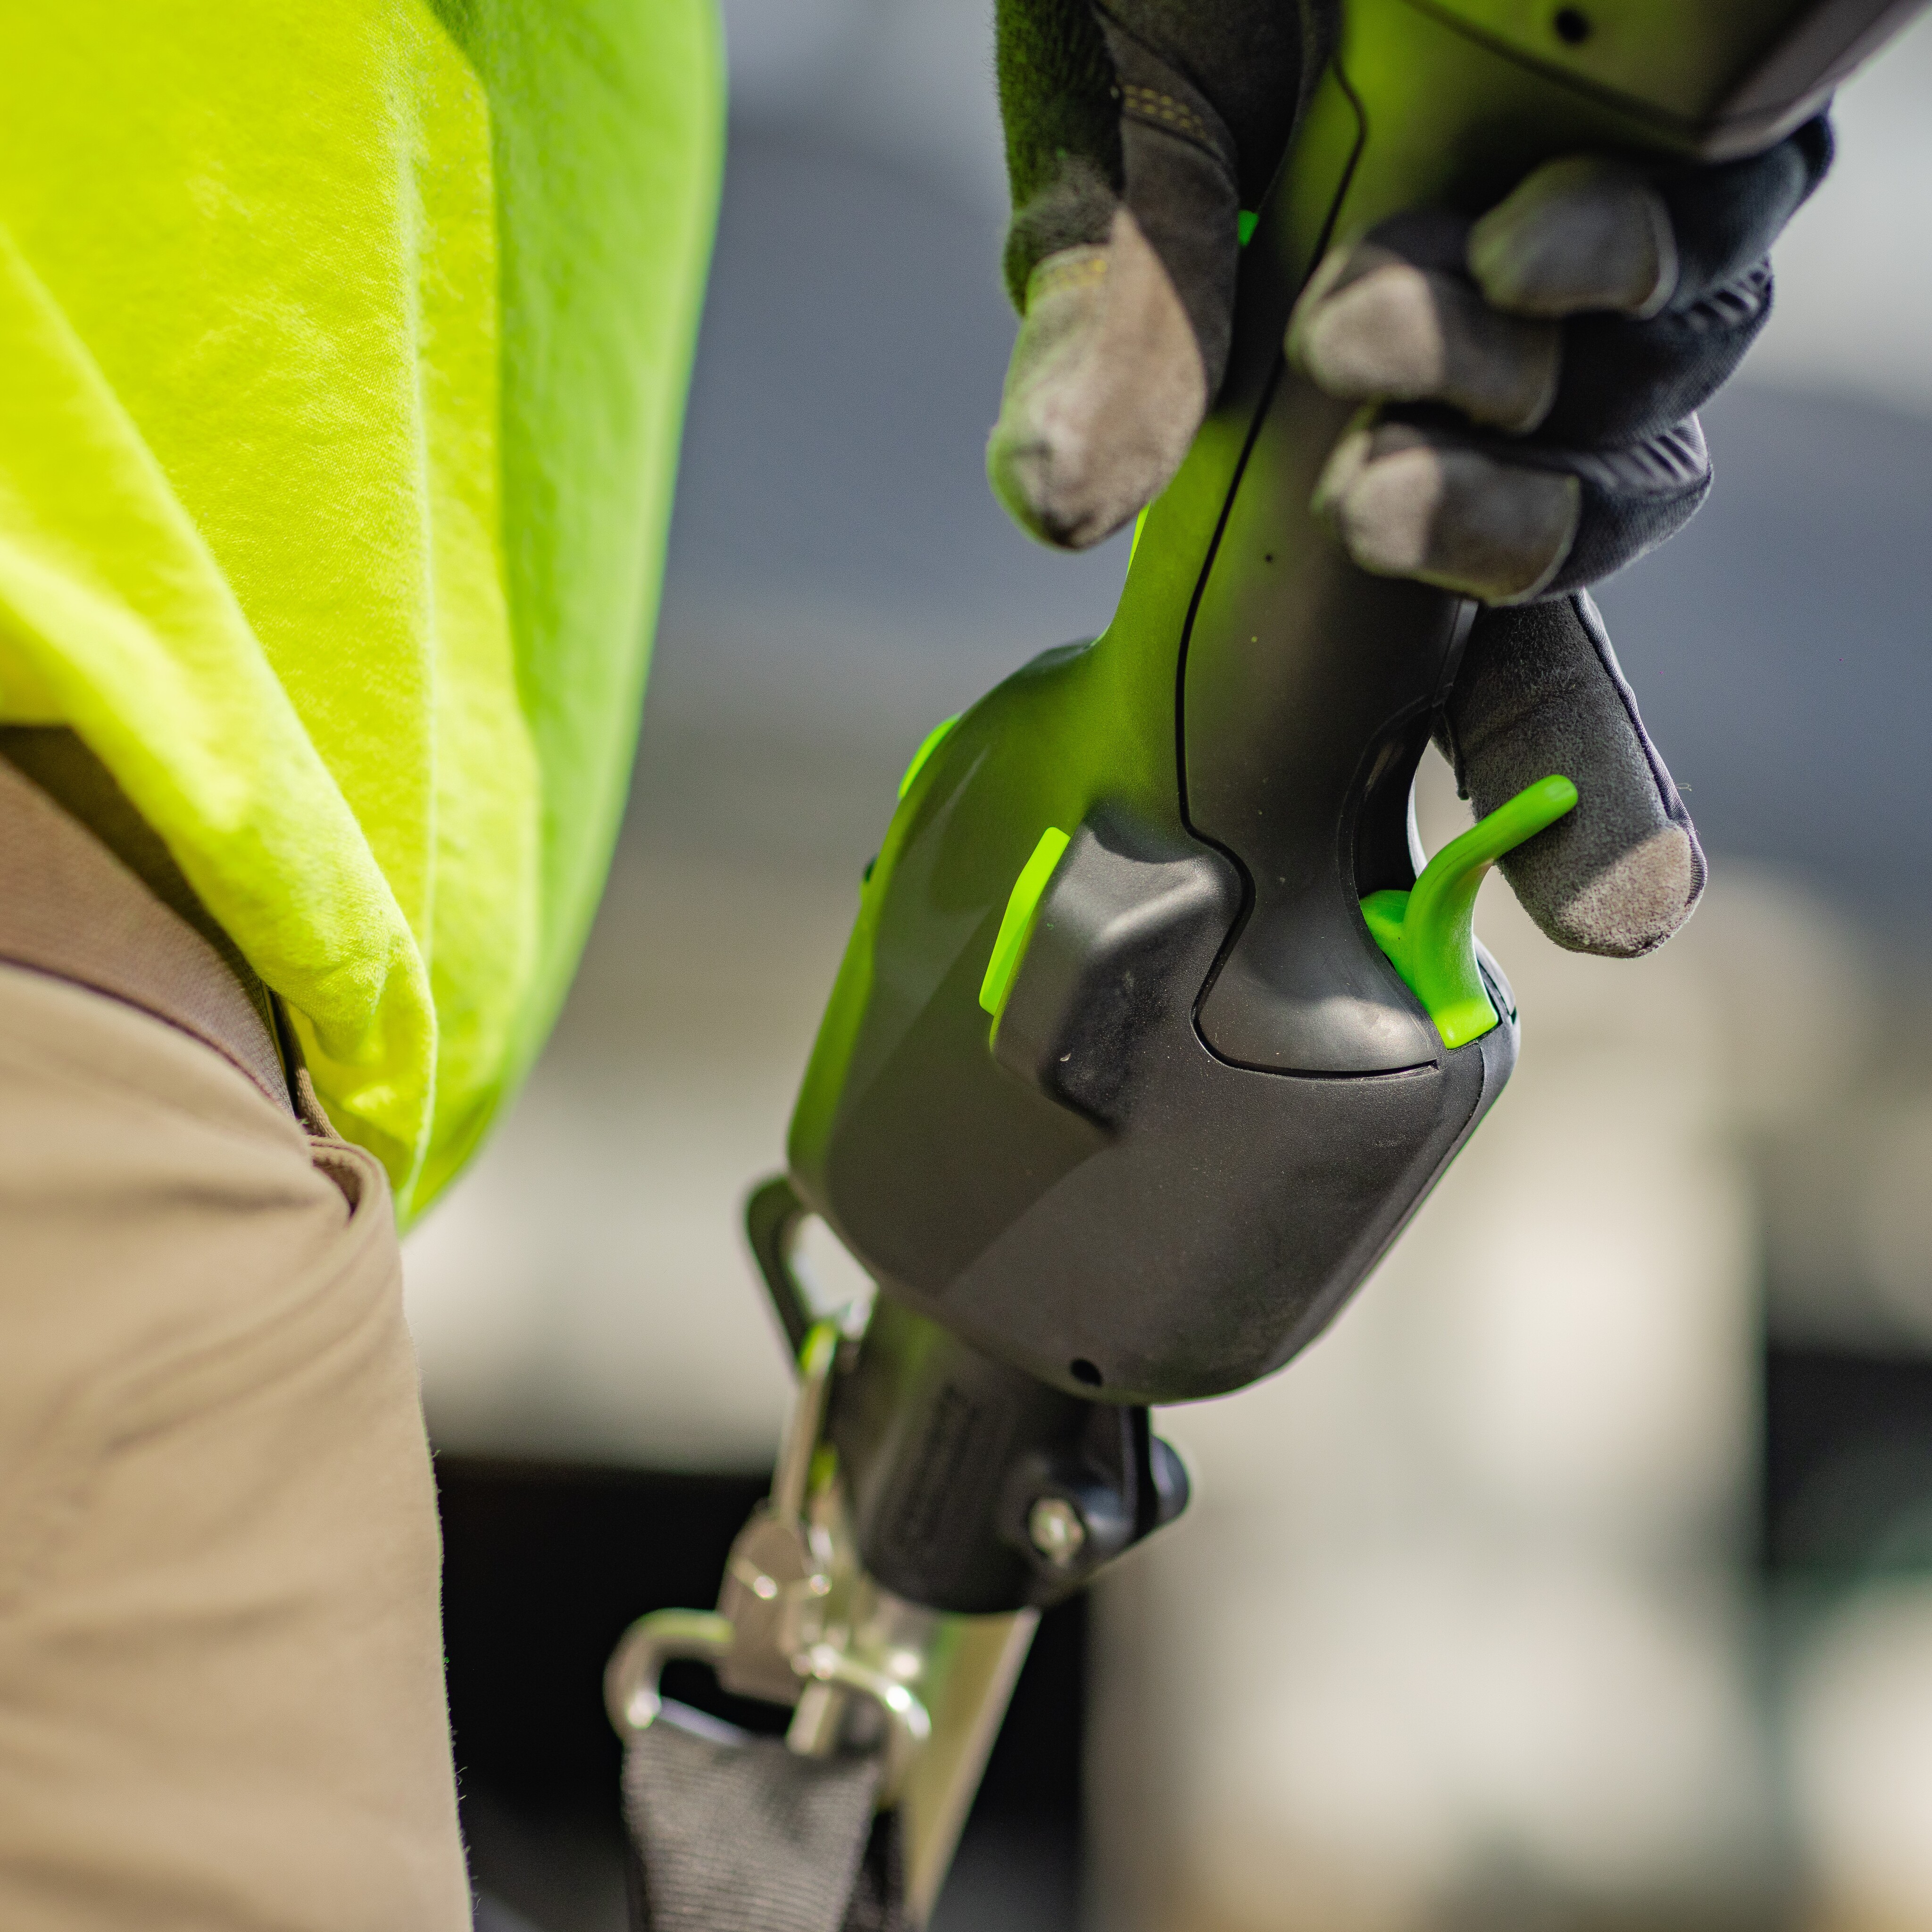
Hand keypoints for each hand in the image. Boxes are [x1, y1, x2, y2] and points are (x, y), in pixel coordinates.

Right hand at [987, 0, 1827, 959]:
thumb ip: (1098, 318)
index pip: (1434, 644)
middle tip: (1553, 801)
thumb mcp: (1109, 133)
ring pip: (1644, 432)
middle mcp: (1474, 375)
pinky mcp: (1679, 124)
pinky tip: (1536, 229)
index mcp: (1329, 430)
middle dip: (1582, 742)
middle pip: (1575, 591)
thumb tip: (1047, 515)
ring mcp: (1581, 263)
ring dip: (1538, 443)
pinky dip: (1632, 261)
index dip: (1524, 794)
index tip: (1595, 937)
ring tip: (1382, 334)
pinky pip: (1707, 243)